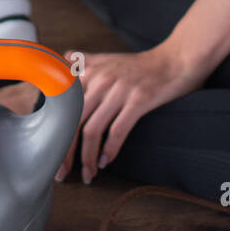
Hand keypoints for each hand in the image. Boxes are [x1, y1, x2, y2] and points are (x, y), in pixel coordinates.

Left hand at [54, 43, 206, 182]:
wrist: (176, 59)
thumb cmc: (141, 65)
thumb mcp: (109, 59)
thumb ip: (86, 61)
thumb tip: (65, 57)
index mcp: (89, 71)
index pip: (63, 108)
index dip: (55, 135)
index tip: (53, 156)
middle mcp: (101, 79)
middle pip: (73, 121)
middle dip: (66, 153)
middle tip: (63, 173)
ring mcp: (120, 89)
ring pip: (93, 129)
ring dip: (88, 158)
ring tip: (89, 173)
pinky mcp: (139, 99)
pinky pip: (118, 130)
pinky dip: (110, 150)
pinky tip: (107, 161)